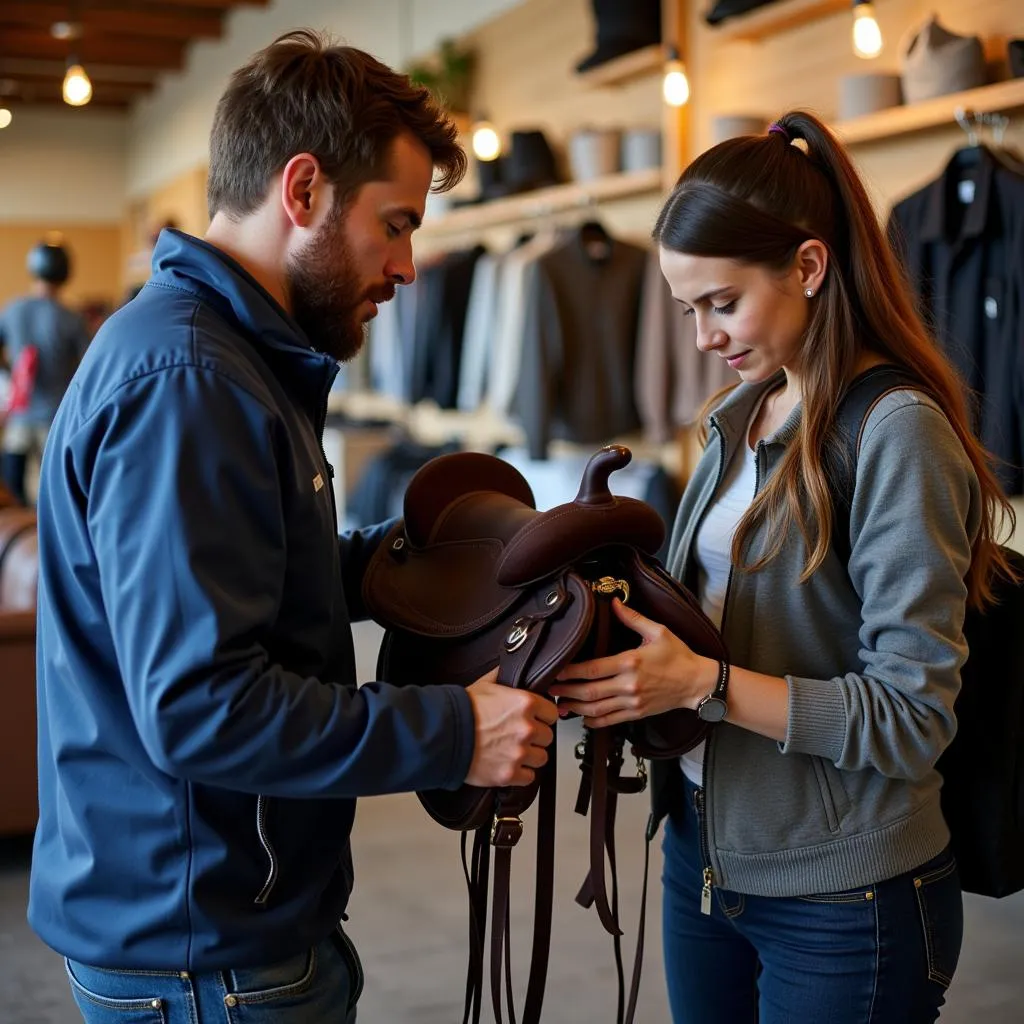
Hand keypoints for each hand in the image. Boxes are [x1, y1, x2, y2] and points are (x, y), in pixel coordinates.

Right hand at [464, 669, 557, 787]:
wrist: (443, 735)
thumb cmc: (461, 710)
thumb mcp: (485, 684)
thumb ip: (504, 676)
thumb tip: (510, 667)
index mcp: (525, 704)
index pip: (551, 712)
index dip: (542, 716)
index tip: (535, 719)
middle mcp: (526, 728)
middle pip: (547, 736)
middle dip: (535, 736)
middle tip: (519, 735)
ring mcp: (519, 753)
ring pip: (541, 758)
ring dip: (530, 756)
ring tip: (515, 751)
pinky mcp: (509, 774)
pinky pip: (529, 778)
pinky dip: (521, 774)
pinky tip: (510, 765)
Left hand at [548, 599, 718, 728]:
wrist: (697, 683)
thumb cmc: (679, 656)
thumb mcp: (658, 631)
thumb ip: (633, 618)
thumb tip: (614, 603)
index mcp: (630, 662)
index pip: (592, 669)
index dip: (570, 672)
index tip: (556, 670)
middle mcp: (629, 685)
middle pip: (589, 692)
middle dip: (566, 691)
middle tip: (550, 688)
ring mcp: (633, 702)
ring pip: (597, 709)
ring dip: (575, 708)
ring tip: (560, 704)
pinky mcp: (637, 713)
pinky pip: (610, 721)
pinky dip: (594, 721)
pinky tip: (583, 718)